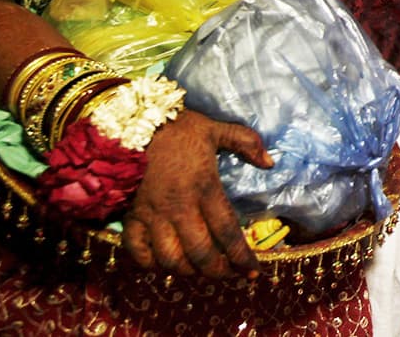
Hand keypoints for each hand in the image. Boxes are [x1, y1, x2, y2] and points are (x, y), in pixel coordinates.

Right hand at [122, 110, 272, 278]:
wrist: (128, 124)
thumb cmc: (176, 128)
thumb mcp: (216, 129)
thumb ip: (246, 143)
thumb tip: (270, 162)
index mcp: (205, 189)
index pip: (228, 232)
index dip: (242, 257)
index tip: (253, 273)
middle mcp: (180, 208)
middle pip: (201, 254)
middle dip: (218, 271)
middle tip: (228, 275)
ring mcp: (153, 216)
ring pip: (171, 259)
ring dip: (187, 271)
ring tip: (198, 270)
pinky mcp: (130, 217)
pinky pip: (137, 252)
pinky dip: (150, 264)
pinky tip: (163, 263)